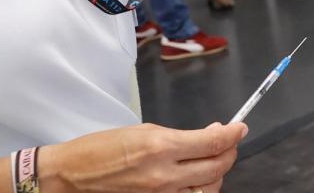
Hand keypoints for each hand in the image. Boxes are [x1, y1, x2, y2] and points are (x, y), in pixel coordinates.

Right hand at [38, 122, 246, 192]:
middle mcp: (164, 175)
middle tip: (229, 141)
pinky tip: (196, 180)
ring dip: (217, 174)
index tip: (240, 128)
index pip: (212, 142)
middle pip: (217, 167)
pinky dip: (199, 190)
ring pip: (208, 189)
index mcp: (160, 147)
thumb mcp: (143, 131)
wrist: (73, 175)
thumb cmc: (102, 148)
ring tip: (212, 161)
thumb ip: (180, 136)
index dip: (233, 134)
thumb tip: (210, 134)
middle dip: (229, 152)